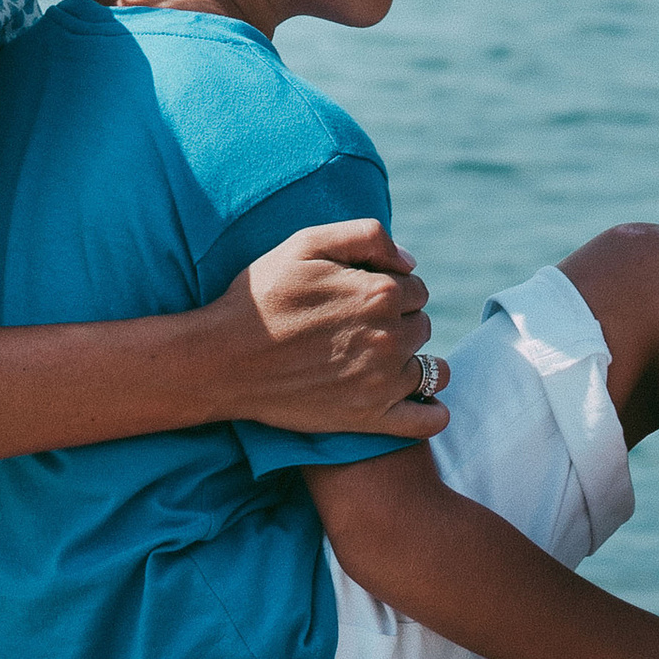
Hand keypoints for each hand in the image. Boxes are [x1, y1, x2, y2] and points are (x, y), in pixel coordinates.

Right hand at [211, 219, 446, 441]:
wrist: (225, 359)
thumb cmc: (264, 295)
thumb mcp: (307, 242)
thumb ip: (367, 236)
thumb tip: (410, 260)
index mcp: (379, 292)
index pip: (416, 287)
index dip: (393, 287)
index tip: (364, 295)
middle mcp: (388, 337)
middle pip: (422, 325)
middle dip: (402, 322)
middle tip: (363, 326)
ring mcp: (381, 382)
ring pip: (431, 368)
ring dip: (415, 360)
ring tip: (384, 360)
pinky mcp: (368, 419)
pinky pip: (426, 421)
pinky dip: (433, 414)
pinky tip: (425, 405)